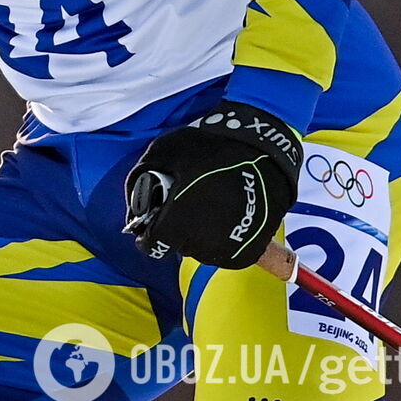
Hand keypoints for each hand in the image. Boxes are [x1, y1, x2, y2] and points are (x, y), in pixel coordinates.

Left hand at [123, 100, 300, 268]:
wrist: (265, 150)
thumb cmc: (210, 148)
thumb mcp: (163, 152)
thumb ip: (140, 180)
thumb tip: (135, 207)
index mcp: (176, 223)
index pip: (152, 245)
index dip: (149, 234)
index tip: (153, 223)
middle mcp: (201, 243)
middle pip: (176, 246)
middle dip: (174, 229)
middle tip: (183, 205)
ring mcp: (228, 249)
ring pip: (201, 250)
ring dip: (197, 235)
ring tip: (206, 207)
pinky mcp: (250, 251)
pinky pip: (225, 252)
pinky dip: (220, 240)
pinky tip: (224, 216)